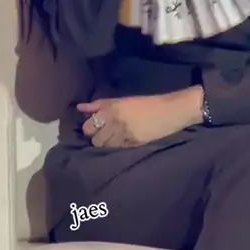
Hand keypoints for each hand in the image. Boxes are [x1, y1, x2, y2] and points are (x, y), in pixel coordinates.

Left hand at [77, 87, 203, 148]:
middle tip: (103, 135)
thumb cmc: (146, 104)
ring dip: (105, 144)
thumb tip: (79, 107)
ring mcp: (124, 132)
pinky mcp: (132, 143)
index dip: (89, 127)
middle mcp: (115, 120)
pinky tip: (122, 143)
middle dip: (95, 137)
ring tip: (114, 140)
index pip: (89, 124)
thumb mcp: (122, 101)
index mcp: (112, 107)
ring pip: (102, 145)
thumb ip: (100, 105)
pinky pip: (116, 149)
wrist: (170, 111)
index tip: (94, 128)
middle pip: (93, 136)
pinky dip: (116, 147)